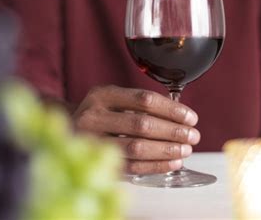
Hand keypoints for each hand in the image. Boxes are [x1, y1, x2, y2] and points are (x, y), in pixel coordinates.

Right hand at [73, 85, 199, 173]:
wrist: (67, 130)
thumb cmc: (101, 114)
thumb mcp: (114, 99)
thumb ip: (141, 104)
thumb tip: (181, 116)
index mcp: (103, 94)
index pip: (144, 99)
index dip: (171, 109)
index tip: (191, 117)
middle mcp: (94, 115)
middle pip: (142, 124)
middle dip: (173, 131)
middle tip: (193, 136)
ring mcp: (93, 140)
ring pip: (137, 147)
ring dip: (166, 150)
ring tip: (185, 150)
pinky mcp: (97, 161)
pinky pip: (132, 166)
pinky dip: (156, 165)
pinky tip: (172, 163)